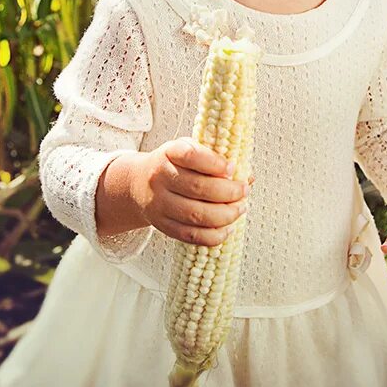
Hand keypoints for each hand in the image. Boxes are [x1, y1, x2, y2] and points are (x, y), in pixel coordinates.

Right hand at [134, 137, 254, 247]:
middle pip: (198, 188)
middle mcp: (160, 178)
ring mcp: (160, 204)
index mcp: (169, 153)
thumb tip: (248, 176)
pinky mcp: (163, 225)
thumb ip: (215, 159)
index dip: (215, 163)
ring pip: (196, 215)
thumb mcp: (188, 150)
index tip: (232, 168)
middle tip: (244, 191)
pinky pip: (191, 236)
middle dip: (228, 192)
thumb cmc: (173, 165)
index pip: (191, 155)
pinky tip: (227, 228)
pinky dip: (214, 235)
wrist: (138, 184)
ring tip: (240, 208)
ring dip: (225, 215)